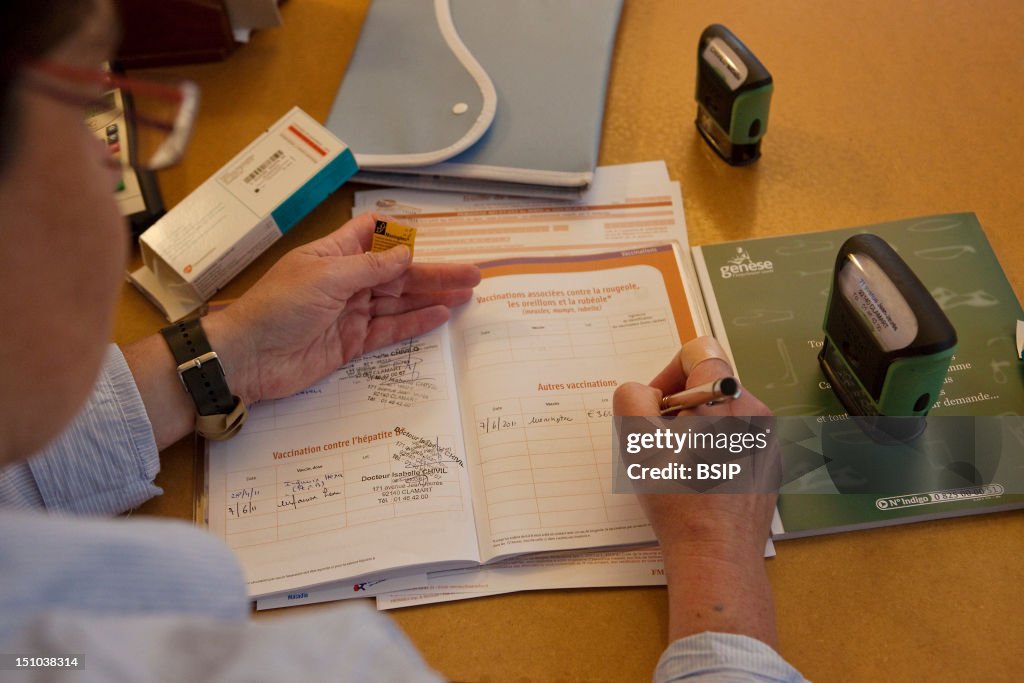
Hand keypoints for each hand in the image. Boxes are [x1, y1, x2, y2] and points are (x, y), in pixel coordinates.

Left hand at [205, 212, 480, 404]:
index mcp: (335, 255)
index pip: (373, 235)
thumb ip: (370, 268)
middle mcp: (346, 281)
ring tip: (466, 293)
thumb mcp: (325, 278)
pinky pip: (390, 329)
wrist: (248, 359)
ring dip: (432, 296)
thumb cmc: (277, 308)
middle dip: (434, 272)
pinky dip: (414, 322)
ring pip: (399, 301)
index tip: (431, 239)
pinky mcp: (351, 343)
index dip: (401, 236)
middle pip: (398, 272)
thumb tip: (405, 256)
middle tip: (472, 273)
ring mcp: (350, 313)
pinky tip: (440, 314)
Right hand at [613, 336, 779, 644]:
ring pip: (720, 416)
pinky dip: (714, 453)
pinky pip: (736, 442)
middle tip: (661, 445)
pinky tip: (700, 484)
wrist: (716, 554)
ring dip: (694, 432)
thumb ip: (632, 397)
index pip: (696, 353)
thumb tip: (645, 392)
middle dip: (678, 408)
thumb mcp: (636, 440)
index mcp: (726, 397)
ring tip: (679, 468)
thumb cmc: (677, 497)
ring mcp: (768, 440)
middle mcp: (755, 411)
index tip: (656, 411)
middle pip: (707, 387)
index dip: (667, 376)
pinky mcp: (770, 466)